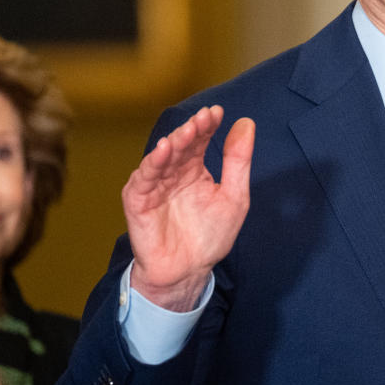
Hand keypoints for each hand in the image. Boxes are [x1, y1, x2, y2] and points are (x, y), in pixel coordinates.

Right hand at [122, 105, 254, 310]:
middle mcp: (173, 172)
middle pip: (181, 145)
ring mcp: (154, 184)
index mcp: (194, 169)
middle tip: (203, 118)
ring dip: (174, 142)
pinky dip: (152, 163)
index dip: (207, 125)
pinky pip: (144, 178)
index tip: (217, 112)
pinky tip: (162, 150)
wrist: (188, 271)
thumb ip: (238, 161)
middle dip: (192, 130)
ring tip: (187, 131)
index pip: (200, 140)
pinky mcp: (138, 200)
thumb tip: (246, 123)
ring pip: (162, 157)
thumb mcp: (234, 196)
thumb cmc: (210, 236)